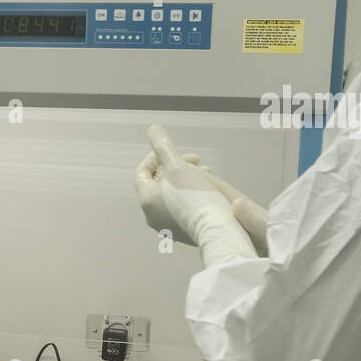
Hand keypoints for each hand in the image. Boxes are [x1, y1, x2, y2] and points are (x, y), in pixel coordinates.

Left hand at [137, 125, 256, 266]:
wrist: (218, 231)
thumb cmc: (196, 197)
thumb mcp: (178, 166)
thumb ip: (163, 147)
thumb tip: (152, 129)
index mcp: (146, 200)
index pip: (141, 172)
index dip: (156, 157)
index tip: (174, 152)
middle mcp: (152, 216)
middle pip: (158, 183)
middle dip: (176, 166)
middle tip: (195, 160)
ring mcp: (167, 226)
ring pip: (172, 194)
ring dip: (186, 178)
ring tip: (206, 172)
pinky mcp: (182, 232)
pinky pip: (181, 207)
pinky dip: (191, 193)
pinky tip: (209, 189)